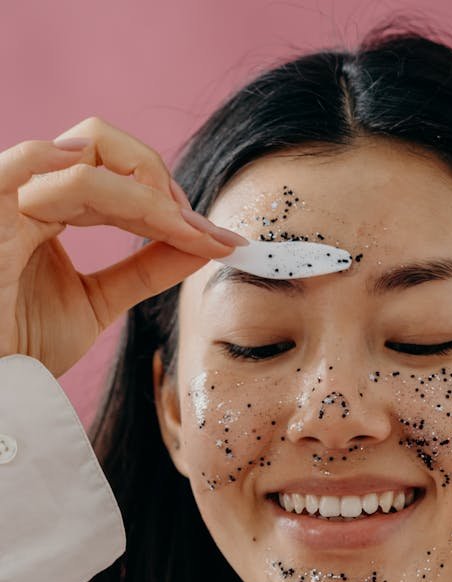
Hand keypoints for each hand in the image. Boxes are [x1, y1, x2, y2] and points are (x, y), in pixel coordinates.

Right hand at [0, 115, 246, 377]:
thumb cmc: (26, 346)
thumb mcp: (98, 302)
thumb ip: (145, 269)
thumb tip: (202, 243)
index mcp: (48, 209)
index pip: (115, 175)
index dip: (167, 199)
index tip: (215, 239)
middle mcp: (28, 194)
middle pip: (102, 149)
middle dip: (162, 186)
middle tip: (201, 231)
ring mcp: (8, 201)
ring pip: (84, 156)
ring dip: (146, 189)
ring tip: (182, 226)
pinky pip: (32, 172)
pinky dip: (85, 175)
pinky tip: (134, 198)